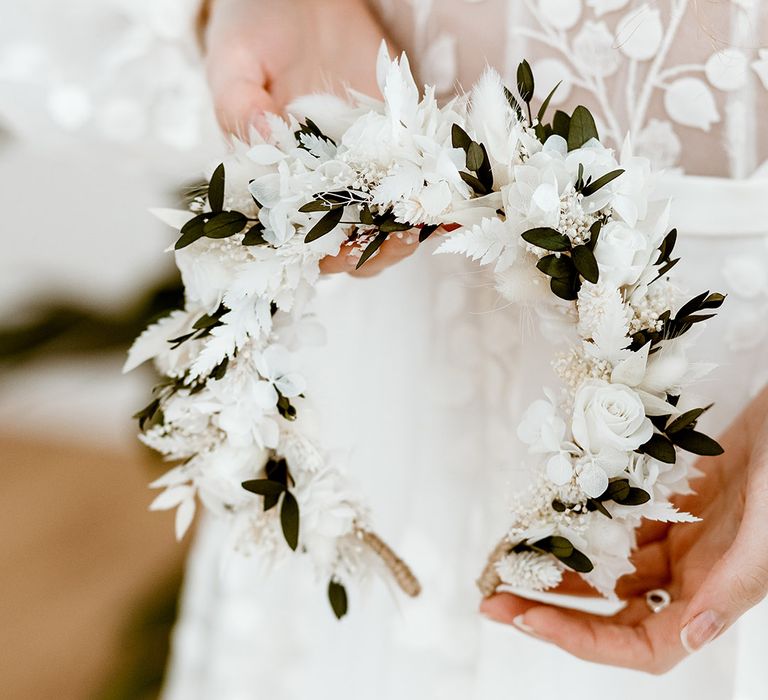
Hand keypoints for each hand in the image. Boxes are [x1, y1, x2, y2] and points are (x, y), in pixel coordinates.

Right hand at [203, 0, 418, 276]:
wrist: (299, 0)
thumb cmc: (255, 31)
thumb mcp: (234, 61)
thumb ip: (236, 102)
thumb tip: (260, 134)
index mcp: (274, 183)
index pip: (296, 239)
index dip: (320, 252)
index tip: (346, 250)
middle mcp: (320, 186)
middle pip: (350, 242)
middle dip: (377, 249)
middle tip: (401, 236)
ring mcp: (361, 168)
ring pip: (387, 222)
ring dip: (411, 227)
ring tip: (432, 218)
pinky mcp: (394, 143)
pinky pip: (417, 177)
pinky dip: (438, 191)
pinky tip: (456, 195)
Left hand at [480, 384, 767, 673]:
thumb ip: (735, 585)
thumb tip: (688, 637)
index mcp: (715, 594)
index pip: (641, 645)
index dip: (582, 640)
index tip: (526, 617)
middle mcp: (693, 575)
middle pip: (613, 612)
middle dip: (552, 610)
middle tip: (492, 598)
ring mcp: (681, 538)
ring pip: (610, 569)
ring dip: (561, 569)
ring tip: (510, 559)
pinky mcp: (669, 503)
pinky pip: (617, 524)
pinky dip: (582, 524)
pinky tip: (548, 517)